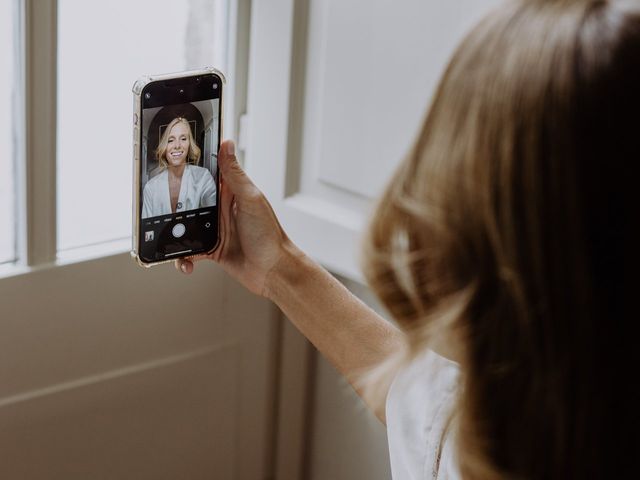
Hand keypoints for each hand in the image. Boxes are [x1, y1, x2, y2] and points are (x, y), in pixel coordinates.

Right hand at [175, 140, 294, 296]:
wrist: (273, 271)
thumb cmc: (269, 235)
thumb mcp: (250, 199)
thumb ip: (235, 175)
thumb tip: (227, 144)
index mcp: (231, 193)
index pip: (209, 174)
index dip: (192, 167)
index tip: (172, 161)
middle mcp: (222, 210)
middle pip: (191, 200)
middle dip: (175, 203)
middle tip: (159, 205)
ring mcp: (216, 230)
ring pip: (186, 226)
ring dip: (176, 234)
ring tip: (169, 240)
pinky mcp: (212, 249)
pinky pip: (190, 251)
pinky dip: (184, 257)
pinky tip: (186, 262)